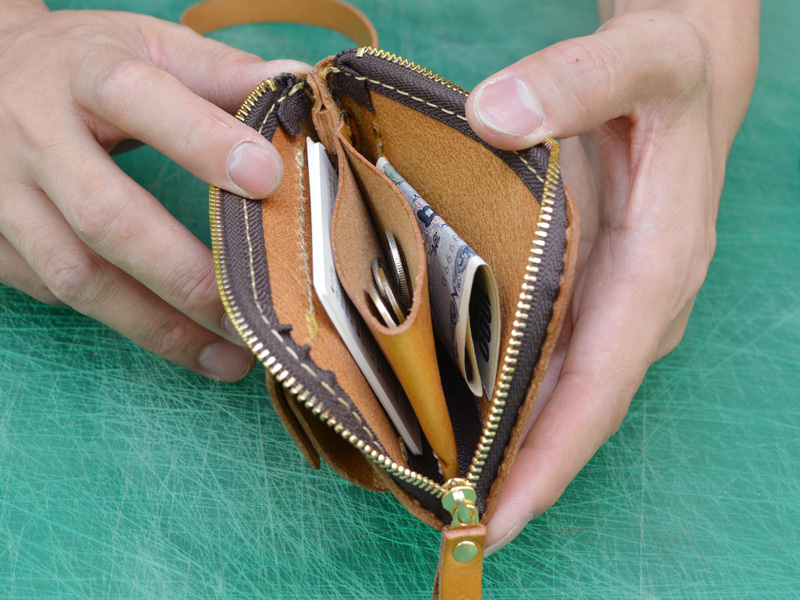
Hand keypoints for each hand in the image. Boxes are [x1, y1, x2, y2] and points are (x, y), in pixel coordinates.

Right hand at [0, 5, 308, 380]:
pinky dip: (119, 317)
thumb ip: (220, 71)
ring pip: (76, 274)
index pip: (138, 100)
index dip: (202, 141)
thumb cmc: (83, 64)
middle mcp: (33, 135)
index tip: (266, 179)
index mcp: (82, 73)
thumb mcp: (147, 45)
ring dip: (157, 325)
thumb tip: (296, 89)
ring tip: (227, 357)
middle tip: (253, 315)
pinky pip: (55, 292)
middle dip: (187, 274)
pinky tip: (173, 335)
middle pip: (106, 215)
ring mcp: (2, 195)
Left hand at [465, 3, 758, 552]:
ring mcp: (612, 303)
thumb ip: (574, 82)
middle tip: (442, 518)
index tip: (497, 515)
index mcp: (657, 269)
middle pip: (572, 409)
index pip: (599, 384)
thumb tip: (497, 114)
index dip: (548, 456)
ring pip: (555, 392)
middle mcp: (637, 304)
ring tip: (437, 487)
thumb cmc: (666, 77)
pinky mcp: (588, 291)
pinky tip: (457, 414)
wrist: (679, 78)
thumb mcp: (636, 63)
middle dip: (516, 470)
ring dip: (505, 444)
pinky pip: (546, 358)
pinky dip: (504, 395)